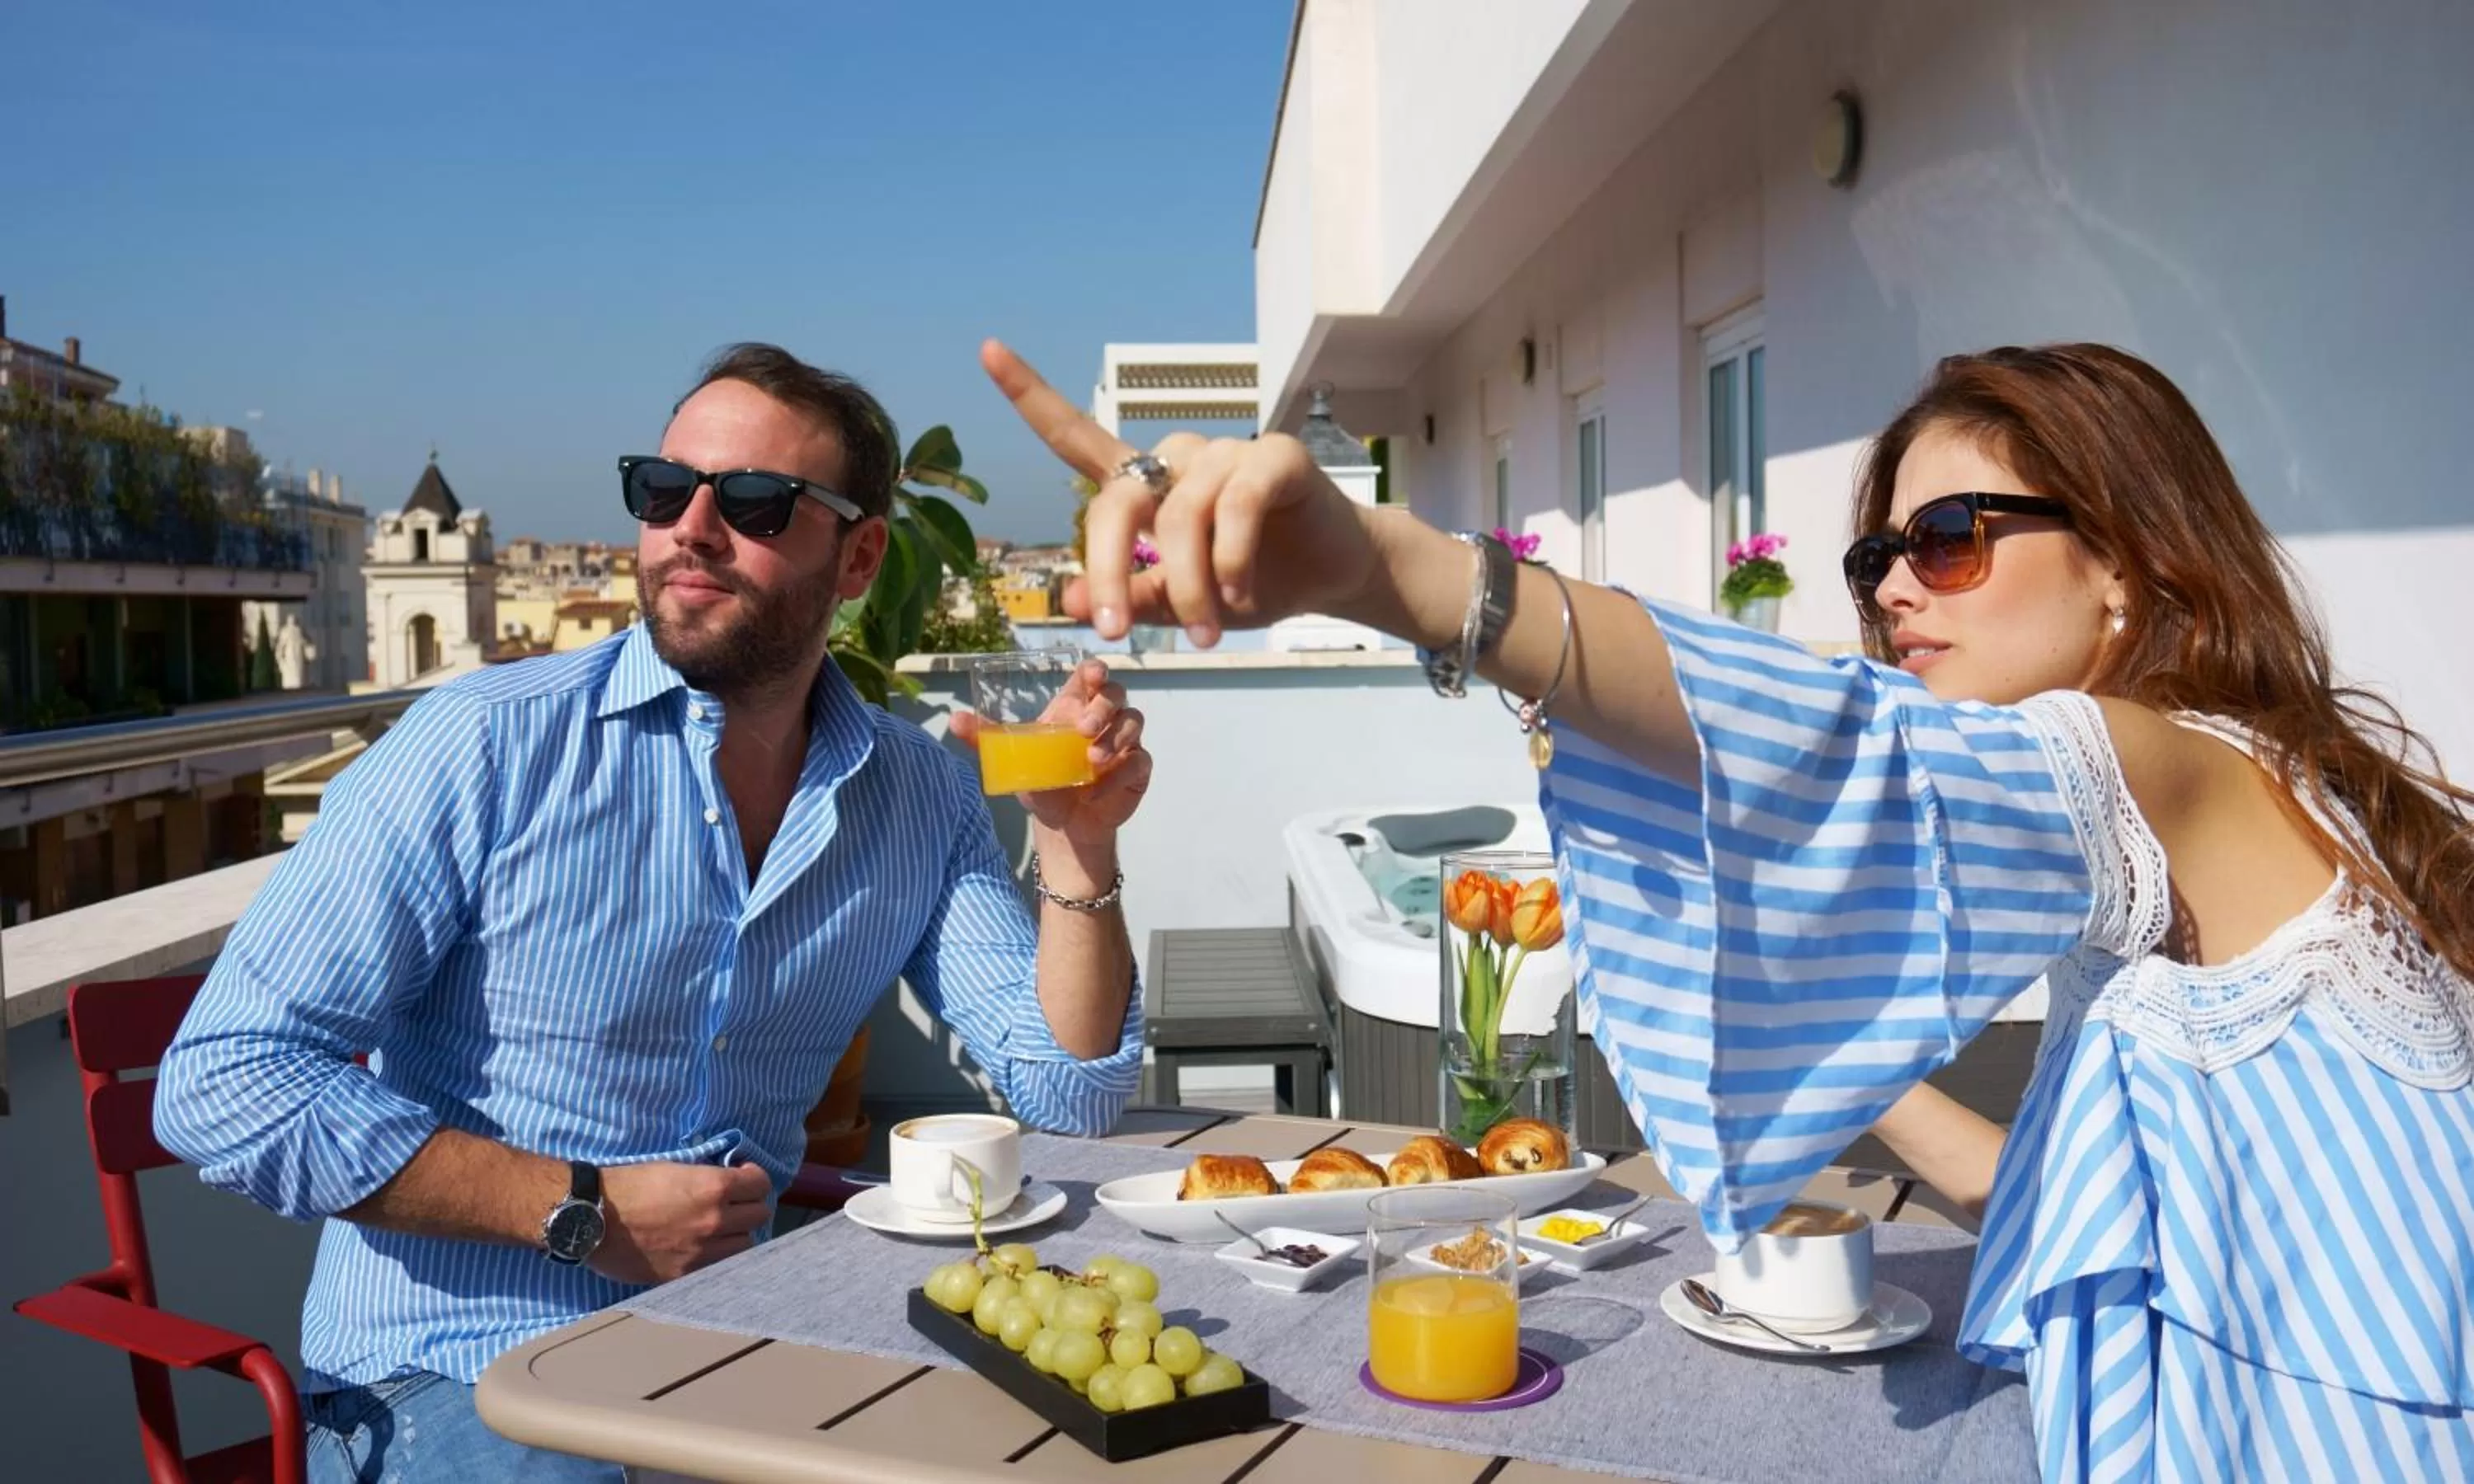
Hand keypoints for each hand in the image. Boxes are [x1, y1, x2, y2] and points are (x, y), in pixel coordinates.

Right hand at [590, 1160, 772, 1284]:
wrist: (589, 1217)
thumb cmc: (627, 1185)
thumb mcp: (674, 1168)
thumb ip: (707, 1178)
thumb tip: (728, 1181)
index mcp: (713, 1188)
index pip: (760, 1184)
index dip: (753, 1178)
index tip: (742, 1177)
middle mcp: (715, 1221)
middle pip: (759, 1215)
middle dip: (749, 1205)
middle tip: (734, 1202)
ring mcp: (702, 1252)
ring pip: (746, 1245)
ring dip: (738, 1233)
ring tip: (722, 1228)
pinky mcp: (685, 1274)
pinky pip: (719, 1266)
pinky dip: (718, 1256)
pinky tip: (705, 1247)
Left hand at [951, 658, 1150, 842]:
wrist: (1064, 825)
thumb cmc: (1042, 782)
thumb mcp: (1013, 759)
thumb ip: (986, 739)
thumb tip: (953, 719)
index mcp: (1075, 706)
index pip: (1091, 676)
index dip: (1096, 669)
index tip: (1093, 674)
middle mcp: (1105, 718)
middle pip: (1116, 694)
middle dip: (1104, 707)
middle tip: (1084, 729)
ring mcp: (1125, 742)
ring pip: (1134, 722)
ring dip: (1115, 738)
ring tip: (1092, 760)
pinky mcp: (1136, 769)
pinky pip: (1138, 762)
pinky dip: (1119, 775)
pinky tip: (1095, 790)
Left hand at [982, 339, 1381, 645]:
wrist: (1332, 574)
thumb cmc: (1251, 581)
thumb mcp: (1179, 602)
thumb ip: (1128, 595)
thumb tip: (1067, 600)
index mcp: (1144, 484)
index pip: (1076, 435)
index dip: (1031, 394)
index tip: (986, 351)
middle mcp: (1176, 458)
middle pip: (1116, 502)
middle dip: (1107, 572)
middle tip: (1112, 633)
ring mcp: (1225, 451)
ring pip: (1180, 518)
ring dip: (1187, 588)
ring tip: (1207, 633)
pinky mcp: (1274, 455)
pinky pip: (1234, 507)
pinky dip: (1230, 562)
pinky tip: (1242, 596)